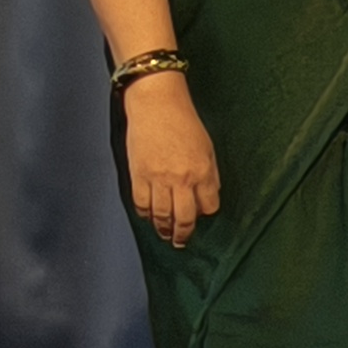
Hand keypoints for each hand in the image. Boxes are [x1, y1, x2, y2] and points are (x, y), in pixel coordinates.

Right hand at [122, 76, 219, 247]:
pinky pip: (140, 204)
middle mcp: (180, 180)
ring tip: (166, 236)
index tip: (202, 215)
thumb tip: (208, 197)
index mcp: (202, 172)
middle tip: (182, 242)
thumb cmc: (185, 123)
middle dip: (183, 233)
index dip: (206, 213)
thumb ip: (209, 175)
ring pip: (160, 215)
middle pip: (184, 218)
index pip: (208, 206)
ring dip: (163, 229)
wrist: (155, 105)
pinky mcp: (137, 175)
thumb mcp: (208, 148)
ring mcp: (157, 179)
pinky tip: (148, 217)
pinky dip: (145, 214)